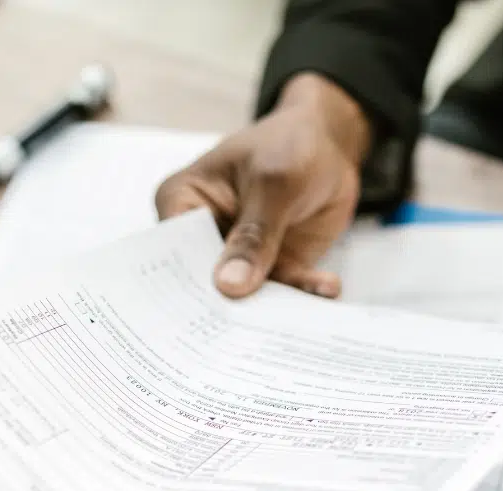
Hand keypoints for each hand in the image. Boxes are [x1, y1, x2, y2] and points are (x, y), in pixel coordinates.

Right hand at [155, 73, 371, 298]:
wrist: (330, 146)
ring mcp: (236, 256)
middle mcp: (203, 236)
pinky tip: (327, 287)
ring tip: (293, 315)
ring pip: (246, 296)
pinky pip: (284, 292)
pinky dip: (304, 293)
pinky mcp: (271, 269)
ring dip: (270, 308)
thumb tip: (229, 285)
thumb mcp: (273, 182)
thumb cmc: (289, 144)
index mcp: (182, 202)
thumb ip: (253, 235)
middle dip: (227, 308)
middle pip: (204, 284)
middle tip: (245, 333)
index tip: (207, 311)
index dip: (186, 286)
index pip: (172, 252)